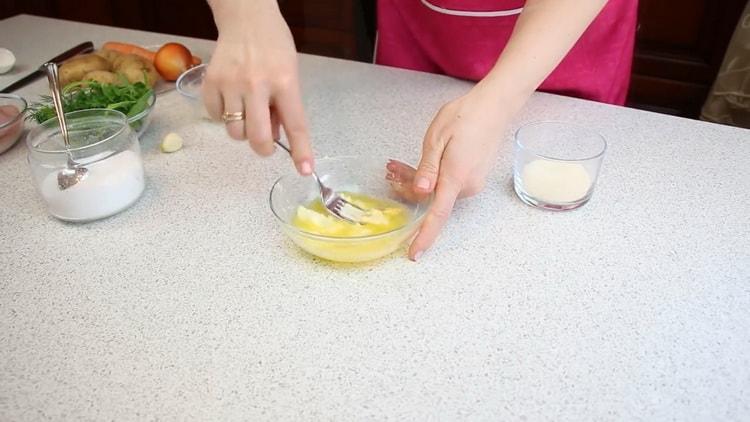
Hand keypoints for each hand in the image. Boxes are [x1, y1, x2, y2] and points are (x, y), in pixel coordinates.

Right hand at [203, 0, 312, 174]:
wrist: (245, 17)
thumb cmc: (274, 47)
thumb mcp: (290, 73)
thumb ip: (284, 106)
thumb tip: (273, 138)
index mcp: (284, 81)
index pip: (296, 124)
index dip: (301, 151)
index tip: (305, 170)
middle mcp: (257, 84)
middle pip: (257, 136)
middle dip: (263, 148)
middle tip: (266, 143)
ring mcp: (230, 83)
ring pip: (235, 131)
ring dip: (243, 130)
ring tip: (248, 111)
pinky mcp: (210, 83)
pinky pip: (216, 118)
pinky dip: (224, 117)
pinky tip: (232, 100)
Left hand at [408, 84, 514, 260]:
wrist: (493, 107)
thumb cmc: (464, 118)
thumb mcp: (437, 140)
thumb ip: (427, 169)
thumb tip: (420, 193)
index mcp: (455, 178)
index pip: (436, 215)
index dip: (424, 236)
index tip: (413, 254)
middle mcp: (466, 187)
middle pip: (430, 200)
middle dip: (408, 191)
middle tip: (390, 171)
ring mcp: (471, 183)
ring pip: (437, 192)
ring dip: (417, 183)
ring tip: (398, 166)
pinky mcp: (472, 178)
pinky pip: (446, 185)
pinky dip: (431, 179)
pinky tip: (419, 166)